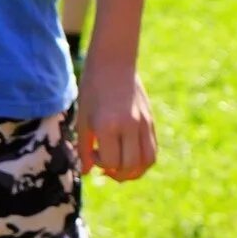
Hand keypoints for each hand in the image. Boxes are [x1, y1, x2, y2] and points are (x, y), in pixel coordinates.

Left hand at [76, 58, 157, 181]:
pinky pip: (153, 149)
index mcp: (108, 125)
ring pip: (147, 161)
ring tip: (121, 167)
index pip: (111, 161)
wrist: (114, 63)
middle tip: (106, 168)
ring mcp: (144, 123)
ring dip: (134, 171)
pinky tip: (129, 155)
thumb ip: (84, 147)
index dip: (100, 165)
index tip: (92, 154)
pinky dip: (143, 160)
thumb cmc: (93, 89)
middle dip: (117, 174)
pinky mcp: (151, 121)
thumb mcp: (83, 118)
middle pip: (131, 166)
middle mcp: (130, 126)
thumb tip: (86, 172)